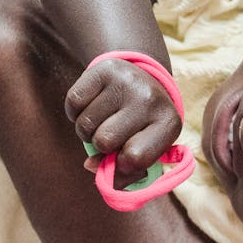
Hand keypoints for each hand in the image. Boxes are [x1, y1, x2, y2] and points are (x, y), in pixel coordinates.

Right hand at [66, 58, 181, 188]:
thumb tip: (91, 165)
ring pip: (85, 125)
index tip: (123, 156)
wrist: (139, 76)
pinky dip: (75, 112)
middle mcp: (151, 99)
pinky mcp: (104, 69)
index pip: (136, 159)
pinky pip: (73, 103)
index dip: (122, 164)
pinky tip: (91, 105)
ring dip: (87, 130)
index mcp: (169, 123)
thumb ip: (123, 172)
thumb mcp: (144, 149)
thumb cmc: (140, 125)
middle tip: (112, 132)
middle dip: (100, 145)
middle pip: (104, 142)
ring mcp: (127, 82)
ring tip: (103, 119)